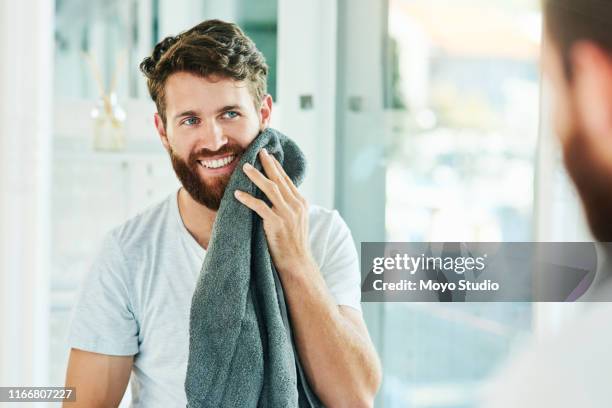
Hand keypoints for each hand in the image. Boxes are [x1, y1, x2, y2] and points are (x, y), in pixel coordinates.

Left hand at [234, 148, 314, 274]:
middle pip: (279, 180)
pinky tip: (237, 194)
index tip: (268, 155)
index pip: (287, 180)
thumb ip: (288, 207)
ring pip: (271, 189)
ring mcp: (288, 214)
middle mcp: (296, 205)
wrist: (297, 263)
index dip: (277, 166)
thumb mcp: (296, 221)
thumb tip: (276, 195)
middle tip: (258, 151)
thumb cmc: (293, 244)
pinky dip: (248, 199)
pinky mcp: (277, 224)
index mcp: (301, 203)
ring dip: (256, 177)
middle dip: (268, 164)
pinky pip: (260, 207)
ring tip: (245, 167)